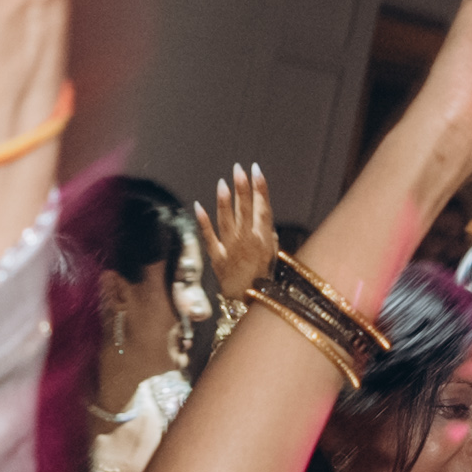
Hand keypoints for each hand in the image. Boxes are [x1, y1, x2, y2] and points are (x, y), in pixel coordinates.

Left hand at [196, 163, 276, 312]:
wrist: (247, 302)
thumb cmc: (262, 278)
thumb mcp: (272, 256)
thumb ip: (270, 237)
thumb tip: (266, 221)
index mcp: (264, 240)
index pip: (263, 209)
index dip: (261, 189)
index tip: (257, 171)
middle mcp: (248, 242)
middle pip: (245, 210)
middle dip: (243, 188)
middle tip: (239, 169)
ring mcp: (231, 249)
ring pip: (227, 221)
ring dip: (225, 201)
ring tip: (223, 183)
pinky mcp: (217, 257)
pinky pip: (209, 238)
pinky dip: (203, 222)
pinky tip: (198, 206)